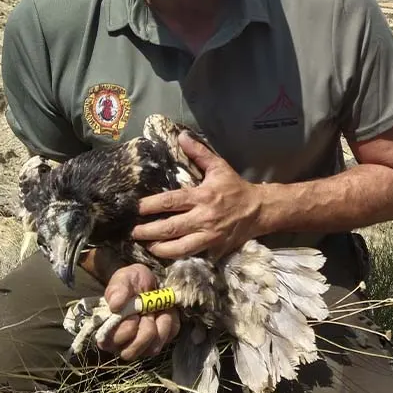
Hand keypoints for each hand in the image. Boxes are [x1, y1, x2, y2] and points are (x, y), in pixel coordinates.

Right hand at [98, 264, 180, 360]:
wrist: (152, 279)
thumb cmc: (132, 282)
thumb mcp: (123, 279)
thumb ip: (117, 290)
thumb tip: (115, 305)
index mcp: (108, 332)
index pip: (111, 343)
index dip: (126, 328)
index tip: (134, 312)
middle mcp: (123, 343)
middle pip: (130, 353)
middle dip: (143, 331)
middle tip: (147, 313)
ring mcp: (144, 344)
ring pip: (152, 349)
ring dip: (159, 325)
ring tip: (157, 310)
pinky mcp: (162, 339)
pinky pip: (169, 337)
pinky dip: (171, 321)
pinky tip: (165, 311)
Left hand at [130, 132, 264, 259]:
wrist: (260, 210)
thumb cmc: (236, 188)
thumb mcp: (219, 167)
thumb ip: (199, 152)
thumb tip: (181, 136)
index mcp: (202, 196)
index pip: (171, 202)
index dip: (150, 206)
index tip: (136, 208)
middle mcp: (204, 218)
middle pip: (170, 228)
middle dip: (148, 231)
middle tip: (133, 232)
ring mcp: (210, 236)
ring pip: (180, 248)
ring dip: (160, 249)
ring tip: (147, 246)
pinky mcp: (215, 249)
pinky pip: (193, 255)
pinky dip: (177, 256)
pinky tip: (166, 254)